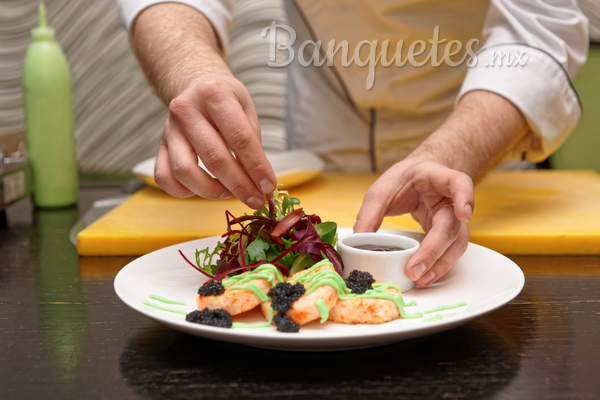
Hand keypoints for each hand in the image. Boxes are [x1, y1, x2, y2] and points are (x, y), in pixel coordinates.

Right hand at [154, 75, 276, 208]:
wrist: (195, 86)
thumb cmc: (225, 100)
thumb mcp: (246, 110)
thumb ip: (253, 145)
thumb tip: (261, 185)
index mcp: (214, 94)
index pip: (240, 138)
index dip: (257, 167)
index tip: (268, 186)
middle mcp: (186, 109)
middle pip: (215, 158)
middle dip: (240, 186)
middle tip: (256, 200)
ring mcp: (169, 129)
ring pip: (185, 171)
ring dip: (211, 191)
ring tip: (229, 193)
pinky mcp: (159, 145)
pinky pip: (165, 177)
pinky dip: (183, 191)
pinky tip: (203, 190)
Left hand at [353, 158, 473, 286]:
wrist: (416, 177)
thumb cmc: (403, 179)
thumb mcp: (382, 189)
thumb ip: (370, 212)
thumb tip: (358, 240)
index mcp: (437, 177)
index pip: (459, 182)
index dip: (465, 196)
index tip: (463, 213)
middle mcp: (450, 199)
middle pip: (451, 224)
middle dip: (434, 249)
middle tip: (415, 269)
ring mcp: (452, 218)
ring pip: (456, 243)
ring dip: (440, 264)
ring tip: (420, 280)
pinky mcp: (447, 233)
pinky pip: (449, 251)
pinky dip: (438, 266)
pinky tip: (425, 277)